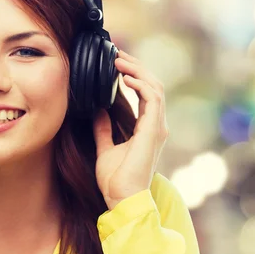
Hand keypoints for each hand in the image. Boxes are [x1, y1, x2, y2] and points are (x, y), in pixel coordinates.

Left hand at [92, 50, 168, 209]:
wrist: (122, 199)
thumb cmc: (115, 180)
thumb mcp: (104, 148)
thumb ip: (103, 129)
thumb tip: (98, 111)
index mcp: (146, 129)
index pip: (145, 93)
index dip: (133, 75)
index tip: (115, 63)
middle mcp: (155, 126)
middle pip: (152, 85)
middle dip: (135, 67)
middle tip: (116, 54)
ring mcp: (157, 128)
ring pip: (154, 87)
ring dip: (137, 70)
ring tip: (119, 60)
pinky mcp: (153, 131)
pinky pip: (152, 99)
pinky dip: (140, 84)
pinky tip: (125, 77)